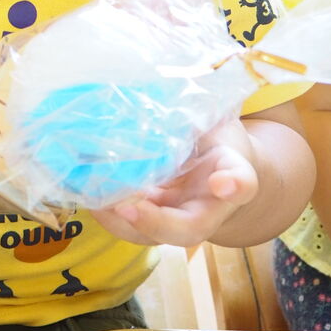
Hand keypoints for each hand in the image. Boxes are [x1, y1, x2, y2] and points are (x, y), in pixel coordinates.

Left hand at [90, 117, 258, 246]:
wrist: (213, 169)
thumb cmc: (214, 139)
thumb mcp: (214, 121)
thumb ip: (200, 116)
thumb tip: (170, 93)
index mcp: (232, 175)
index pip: (242, 183)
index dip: (234, 185)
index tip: (223, 182)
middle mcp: (208, 208)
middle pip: (190, 229)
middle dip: (157, 223)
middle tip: (127, 207)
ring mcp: (178, 219)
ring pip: (155, 237)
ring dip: (122, 222)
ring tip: (96, 199)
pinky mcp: (152, 220)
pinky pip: (132, 227)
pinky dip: (108, 214)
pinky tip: (88, 193)